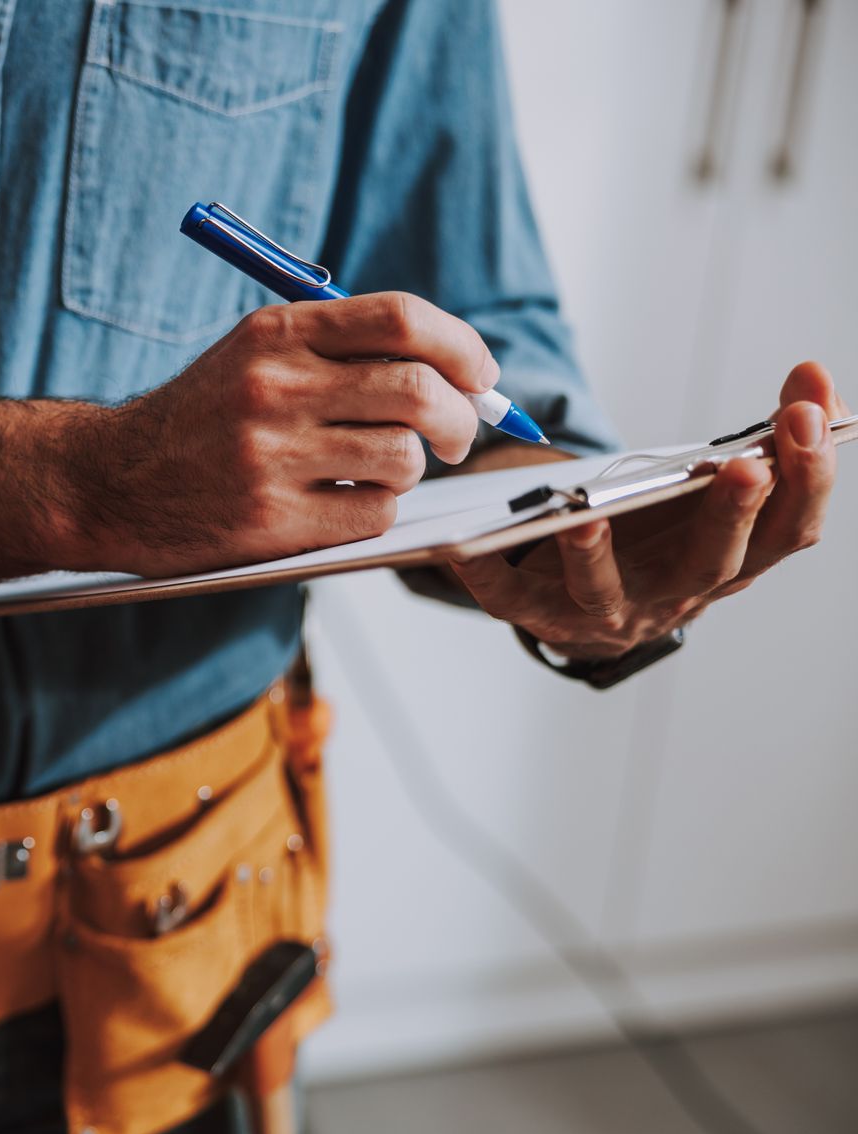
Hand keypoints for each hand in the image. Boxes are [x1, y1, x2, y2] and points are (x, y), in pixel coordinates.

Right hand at [67, 293, 496, 575]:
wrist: (107, 483)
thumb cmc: (198, 420)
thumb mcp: (253, 356)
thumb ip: (340, 350)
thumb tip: (458, 373)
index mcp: (277, 334)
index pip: (403, 320)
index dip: (462, 347)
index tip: (480, 375)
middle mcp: (275, 388)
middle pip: (420, 389)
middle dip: (463, 418)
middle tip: (458, 436)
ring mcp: (271, 456)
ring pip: (404, 458)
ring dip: (410, 470)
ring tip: (378, 471)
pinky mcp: (270, 519)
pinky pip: (374, 512)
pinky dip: (375, 510)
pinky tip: (340, 502)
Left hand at [450, 362, 843, 658]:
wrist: (586, 607)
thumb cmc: (658, 536)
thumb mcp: (714, 491)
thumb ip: (766, 438)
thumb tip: (815, 379)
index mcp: (730, 559)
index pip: (790, 529)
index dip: (808, 478)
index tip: (811, 416)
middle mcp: (674, 593)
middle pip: (714, 563)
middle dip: (734, 513)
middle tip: (748, 466)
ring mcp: (605, 609)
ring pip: (605, 590)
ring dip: (596, 555)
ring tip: (586, 516)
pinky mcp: (536, 611)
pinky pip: (505, 596)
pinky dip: (482, 572)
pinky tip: (460, 545)